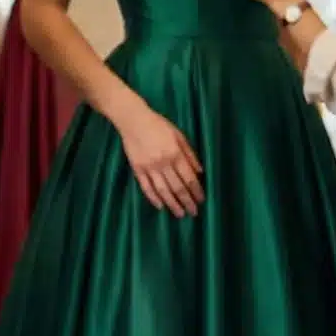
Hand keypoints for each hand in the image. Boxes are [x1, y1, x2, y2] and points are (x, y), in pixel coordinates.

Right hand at [114, 102, 203, 216]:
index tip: (201, 200)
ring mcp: (149, 168)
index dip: (196, 191)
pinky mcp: (137, 170)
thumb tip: (200, 172)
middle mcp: (163, 163)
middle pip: (177, 187)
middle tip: (193, 213)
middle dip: (187, 201)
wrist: (133, 120)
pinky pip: (146, 187)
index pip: (189, 178)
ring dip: (173, 204)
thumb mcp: (179, 135)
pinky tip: (160, 206)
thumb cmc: (158, 125)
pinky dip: (154, 198)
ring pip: (163, 191)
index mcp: (175, 154)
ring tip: (179, 214)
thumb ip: (190, 154)